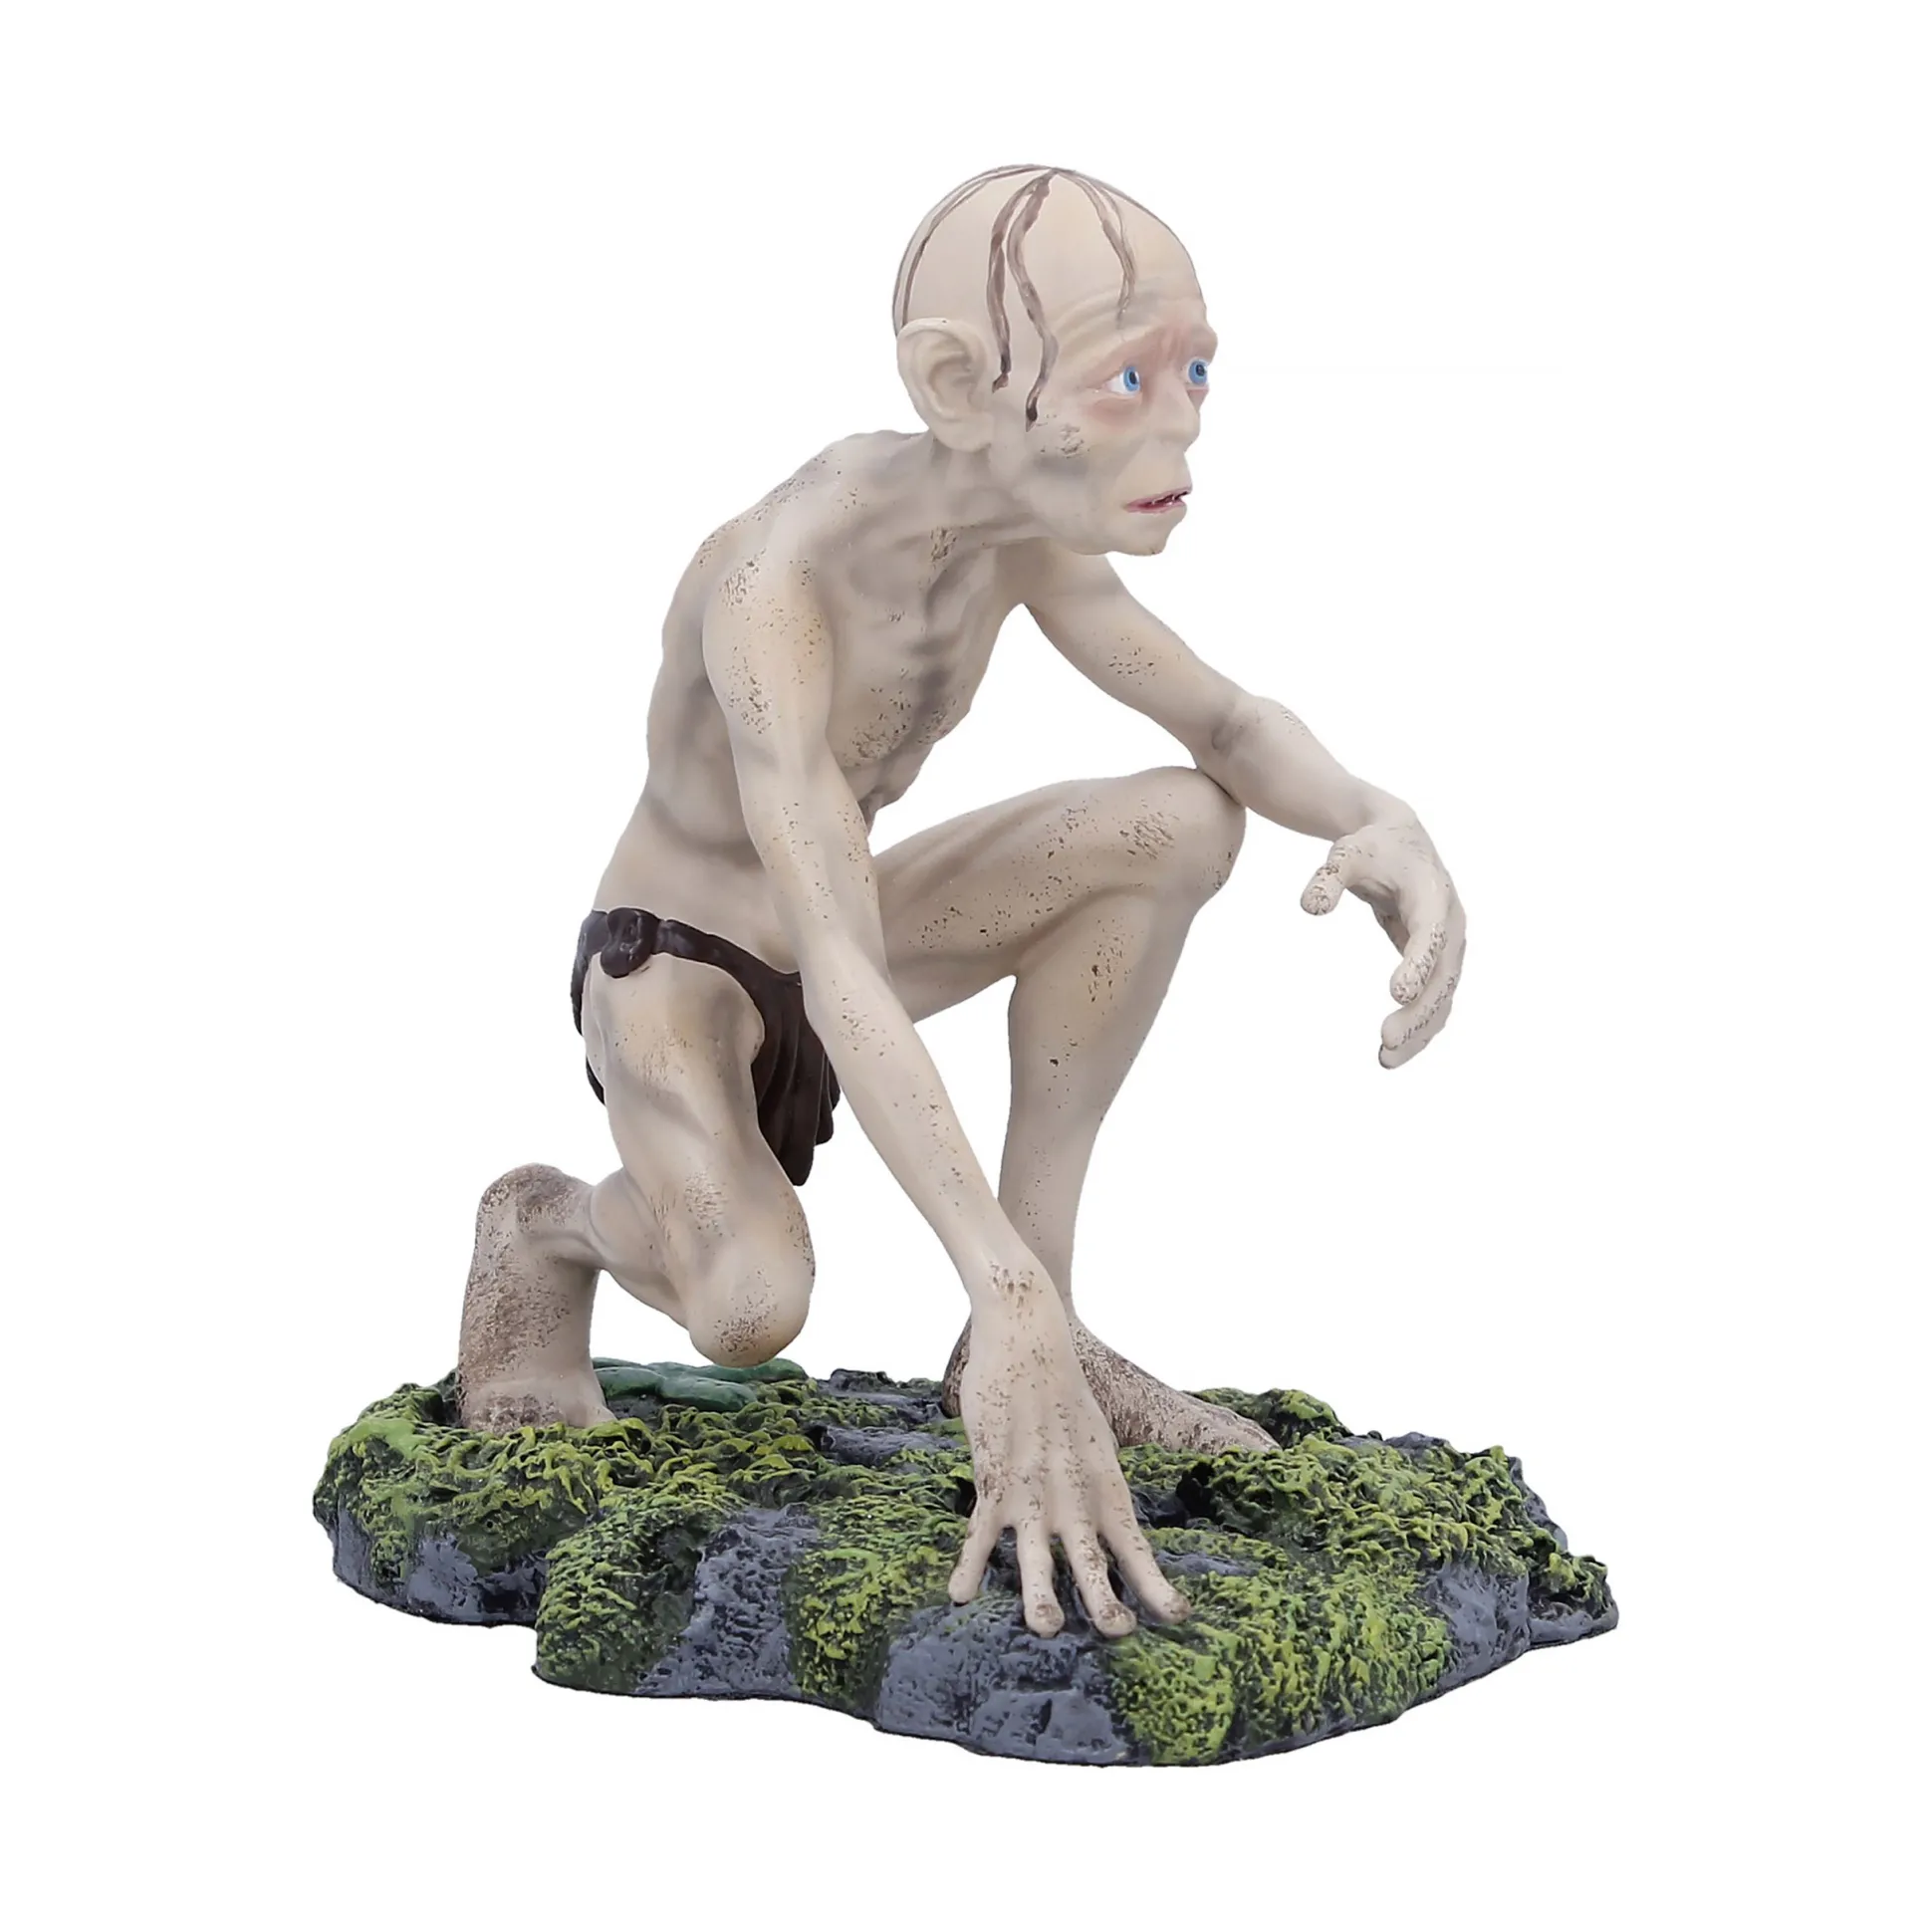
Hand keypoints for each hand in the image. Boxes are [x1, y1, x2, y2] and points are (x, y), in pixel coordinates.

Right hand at [949, 1294, 1190, 1638]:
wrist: (1029, 1337)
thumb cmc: (1061, 1385)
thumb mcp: (1094, 1437)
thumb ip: (1094, 1481)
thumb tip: (1101, 1513)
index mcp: (1104, 1483)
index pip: (1135, 1545)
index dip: (1156, 1584)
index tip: (1179, 1617)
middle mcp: (1073, 1493)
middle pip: (1092, 1559)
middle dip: (1105, 1602)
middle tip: (1120, 1635)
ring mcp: (1032, 1488)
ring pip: (1036, 1554)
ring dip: (1040, 1594)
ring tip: (1046, 1629)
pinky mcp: (993, 1475)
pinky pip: (979, 1529)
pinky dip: (968, 1563)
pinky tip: (959, 1596)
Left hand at [1301, 818, 1465, 1066]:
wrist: (1399, 841)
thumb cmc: (1372, 849)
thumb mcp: (1345, 855)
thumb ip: (1328, 878)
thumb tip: (1311, 908)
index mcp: (1432, 894)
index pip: (1430, 934)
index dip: (1418, 964)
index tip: (1397, 994)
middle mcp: (1449, 923)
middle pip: (1442, 976)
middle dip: (1417, 1011)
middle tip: (1384, 1041)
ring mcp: (1448, 945)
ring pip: (1443, 996)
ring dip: (1419, 1030)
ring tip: (1385, 1060)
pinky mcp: (1438, 961)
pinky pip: (1435, 999)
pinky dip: (1420, 1026)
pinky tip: (1393, 1052)